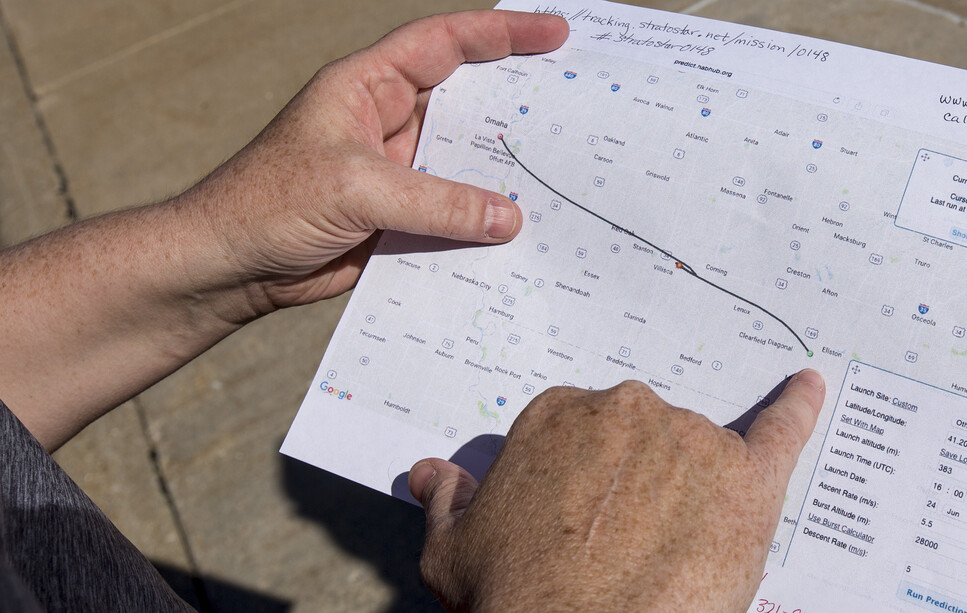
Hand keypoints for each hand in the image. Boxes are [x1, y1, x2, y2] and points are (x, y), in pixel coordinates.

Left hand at [180, 10, 568, 310]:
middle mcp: (386, 123)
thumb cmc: (267, 204)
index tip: (553, 34)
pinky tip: (516, 236)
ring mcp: (394, 173)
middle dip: (516, 104)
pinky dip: (480, 224)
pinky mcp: (396, 218)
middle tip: (573, 107)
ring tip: (559, 177)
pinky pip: (450, 214)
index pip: (443, 44)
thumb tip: (508, 217)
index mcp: (368, 87)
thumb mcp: (356, 190)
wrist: (230, 268)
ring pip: (462, 164)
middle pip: (464, 103)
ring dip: (501, 173)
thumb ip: (436, 202)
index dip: (501, 33)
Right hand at [409, 369, 825, 611]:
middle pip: (643, 435)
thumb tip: (429, 475)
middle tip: (625, 538)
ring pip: (699, 453)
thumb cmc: (512, 596)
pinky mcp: (747, 477)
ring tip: (674, 548)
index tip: (586, 513)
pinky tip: (811, 390)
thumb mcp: (453, 552)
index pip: (582, 431)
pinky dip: (798, 409)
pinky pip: (782, 430)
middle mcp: (626, 409)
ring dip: (692, 486)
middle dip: (637, 479)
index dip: (586, 480)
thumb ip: (445, 501)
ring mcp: (691, 438)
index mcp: (559, 415)